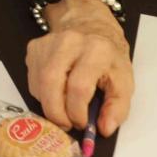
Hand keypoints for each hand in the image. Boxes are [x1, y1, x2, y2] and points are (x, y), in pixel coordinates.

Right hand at [25, 0, 132, 135]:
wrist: (91, 28)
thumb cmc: (108, 59)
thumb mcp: (124, 83)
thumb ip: (117, 108)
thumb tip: (104, 129)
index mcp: (97, 51)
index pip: (79, 87)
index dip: (77, 112)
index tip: (82, 123)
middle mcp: (70, 42)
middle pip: (51, 82)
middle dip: (56, 112)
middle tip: (65, 124)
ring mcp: (48, 43)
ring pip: (39, 83)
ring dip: (49, 104)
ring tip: (63, 109)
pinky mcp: (34, 47)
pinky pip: (32, 80)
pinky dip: (43, 94)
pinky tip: (56, 93)